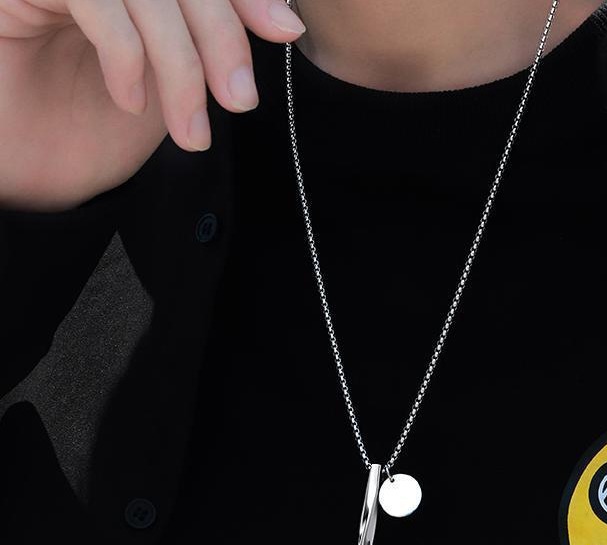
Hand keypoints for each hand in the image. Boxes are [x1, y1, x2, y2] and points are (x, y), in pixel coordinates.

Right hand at [0, 0, 305, 209]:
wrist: (29, 171)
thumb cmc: (96, 126)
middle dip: (220, 34)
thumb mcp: (173, 84)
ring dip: (181, 63)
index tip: (285, 30)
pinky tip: (131, 101)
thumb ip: (213, 45)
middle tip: (240, 100)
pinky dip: (126, 53)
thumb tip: (284, 18)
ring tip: (192, 131)